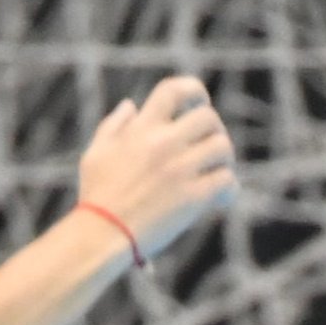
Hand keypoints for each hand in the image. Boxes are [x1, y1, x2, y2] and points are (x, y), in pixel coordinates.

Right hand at [77, 76, 237, 258]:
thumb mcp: (96, 153)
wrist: (101, 235)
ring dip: (225, 158)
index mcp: (141, 129)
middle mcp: (162, 144)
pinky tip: (220, 199)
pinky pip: (226, 180)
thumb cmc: (97, 196)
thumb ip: (114, 125)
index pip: (174, 90)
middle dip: (214, 130)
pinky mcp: (192, 198)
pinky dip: (229, 188)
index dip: (194, 90)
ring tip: (217, 172)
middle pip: (208, 117)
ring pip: (222, 147)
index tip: (201, 102)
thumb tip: (131, 104)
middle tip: (210, 147)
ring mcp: (179, 170)